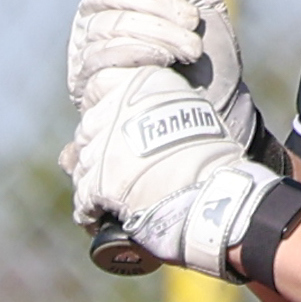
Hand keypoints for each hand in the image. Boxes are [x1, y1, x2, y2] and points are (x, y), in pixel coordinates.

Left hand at [61, 64, 277, 277]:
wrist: (218, 197)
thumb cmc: (212, 158)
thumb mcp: (189, 112)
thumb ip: (156, 108)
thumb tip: (126, 122)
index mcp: (140, 85)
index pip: (99, 87)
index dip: (103, 109)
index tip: (115, 129)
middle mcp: (117, 109)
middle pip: (88, 129)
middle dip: (98, 150)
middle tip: (120, 170)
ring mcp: (105, 146)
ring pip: (83, 165)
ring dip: (93, 181)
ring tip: (114, 198)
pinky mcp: (99, 182)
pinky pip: (83, 198)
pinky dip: (89, 211)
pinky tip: (100, 217)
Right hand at [67, 0, 255, 149]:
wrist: (219, 112)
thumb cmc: (211, 57)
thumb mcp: (203, 5)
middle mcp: (97, 14)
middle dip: (154, 0)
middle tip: (190, 19)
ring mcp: (87, 49)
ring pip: (106, 23)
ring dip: (157, 33)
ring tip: (190, 50)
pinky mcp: (88, 85)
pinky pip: (102, 56)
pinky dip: (140, 53)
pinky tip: (164, 65)